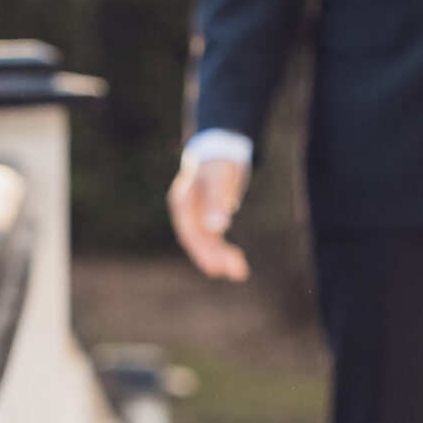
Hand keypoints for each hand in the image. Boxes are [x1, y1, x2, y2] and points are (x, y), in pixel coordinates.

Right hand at [168, 154, 250, 280]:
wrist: (222, 149)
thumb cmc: (220, 162)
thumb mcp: (219, 179)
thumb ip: (216, 202)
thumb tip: (217, 228)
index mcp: (183, 202)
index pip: (190, 233)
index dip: (203, 252)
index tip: (217, 267)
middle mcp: (187, 212)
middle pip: (198, 240)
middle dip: (215, 257)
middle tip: (237, 272)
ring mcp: (196, 216)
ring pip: (206, 242)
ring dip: (221, 257)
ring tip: (240, 272)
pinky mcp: (208, 218)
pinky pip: (213, 239)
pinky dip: (223, 251)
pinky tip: (236, 264)